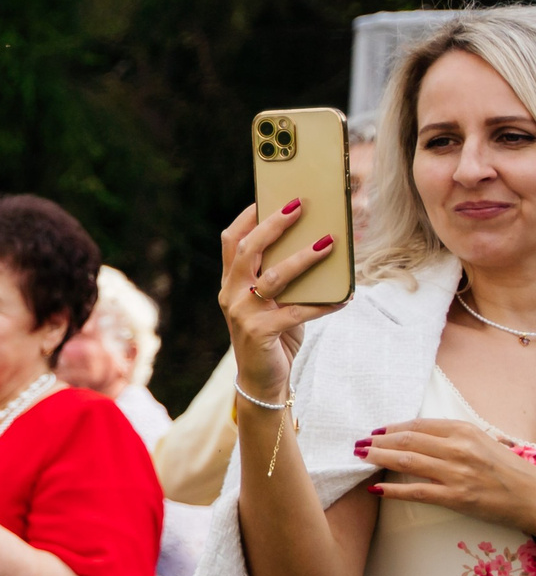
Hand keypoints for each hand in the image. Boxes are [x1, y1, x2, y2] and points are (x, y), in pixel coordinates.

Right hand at [220, 201, 343, 400]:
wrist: (262, 379)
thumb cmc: (274, 333)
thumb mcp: (272, 302)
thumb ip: (281, 277)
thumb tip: (318, 244)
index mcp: (231, 282)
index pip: (232, 241)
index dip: (248, 216)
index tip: (269, 196)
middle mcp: (231, 294)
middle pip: (248, 250)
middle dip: (274, 224)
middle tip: (299, 206)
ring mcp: (243, 314)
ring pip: (273, 277)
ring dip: (303, 258)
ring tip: (329, 242)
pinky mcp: (260, 333)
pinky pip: (297, 312)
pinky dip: (324, 304)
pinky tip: (346, 296)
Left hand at [359, 417, 535, 532]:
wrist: (534, 496)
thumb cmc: (508, 469)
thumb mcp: (483, 441)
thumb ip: (453, 436)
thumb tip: (419, 434)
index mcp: (464, 431)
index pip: (418, 425)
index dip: (391, 427)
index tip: (375, 431)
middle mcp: (458, 448)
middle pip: (407, 440)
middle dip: (377, 441)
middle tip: (358, 443)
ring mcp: (457, 473)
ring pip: (407, 460)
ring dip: (378, 458)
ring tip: (359, 457)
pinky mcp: (457, 497)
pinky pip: (417, 491)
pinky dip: (393, 489)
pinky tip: (376, 488)